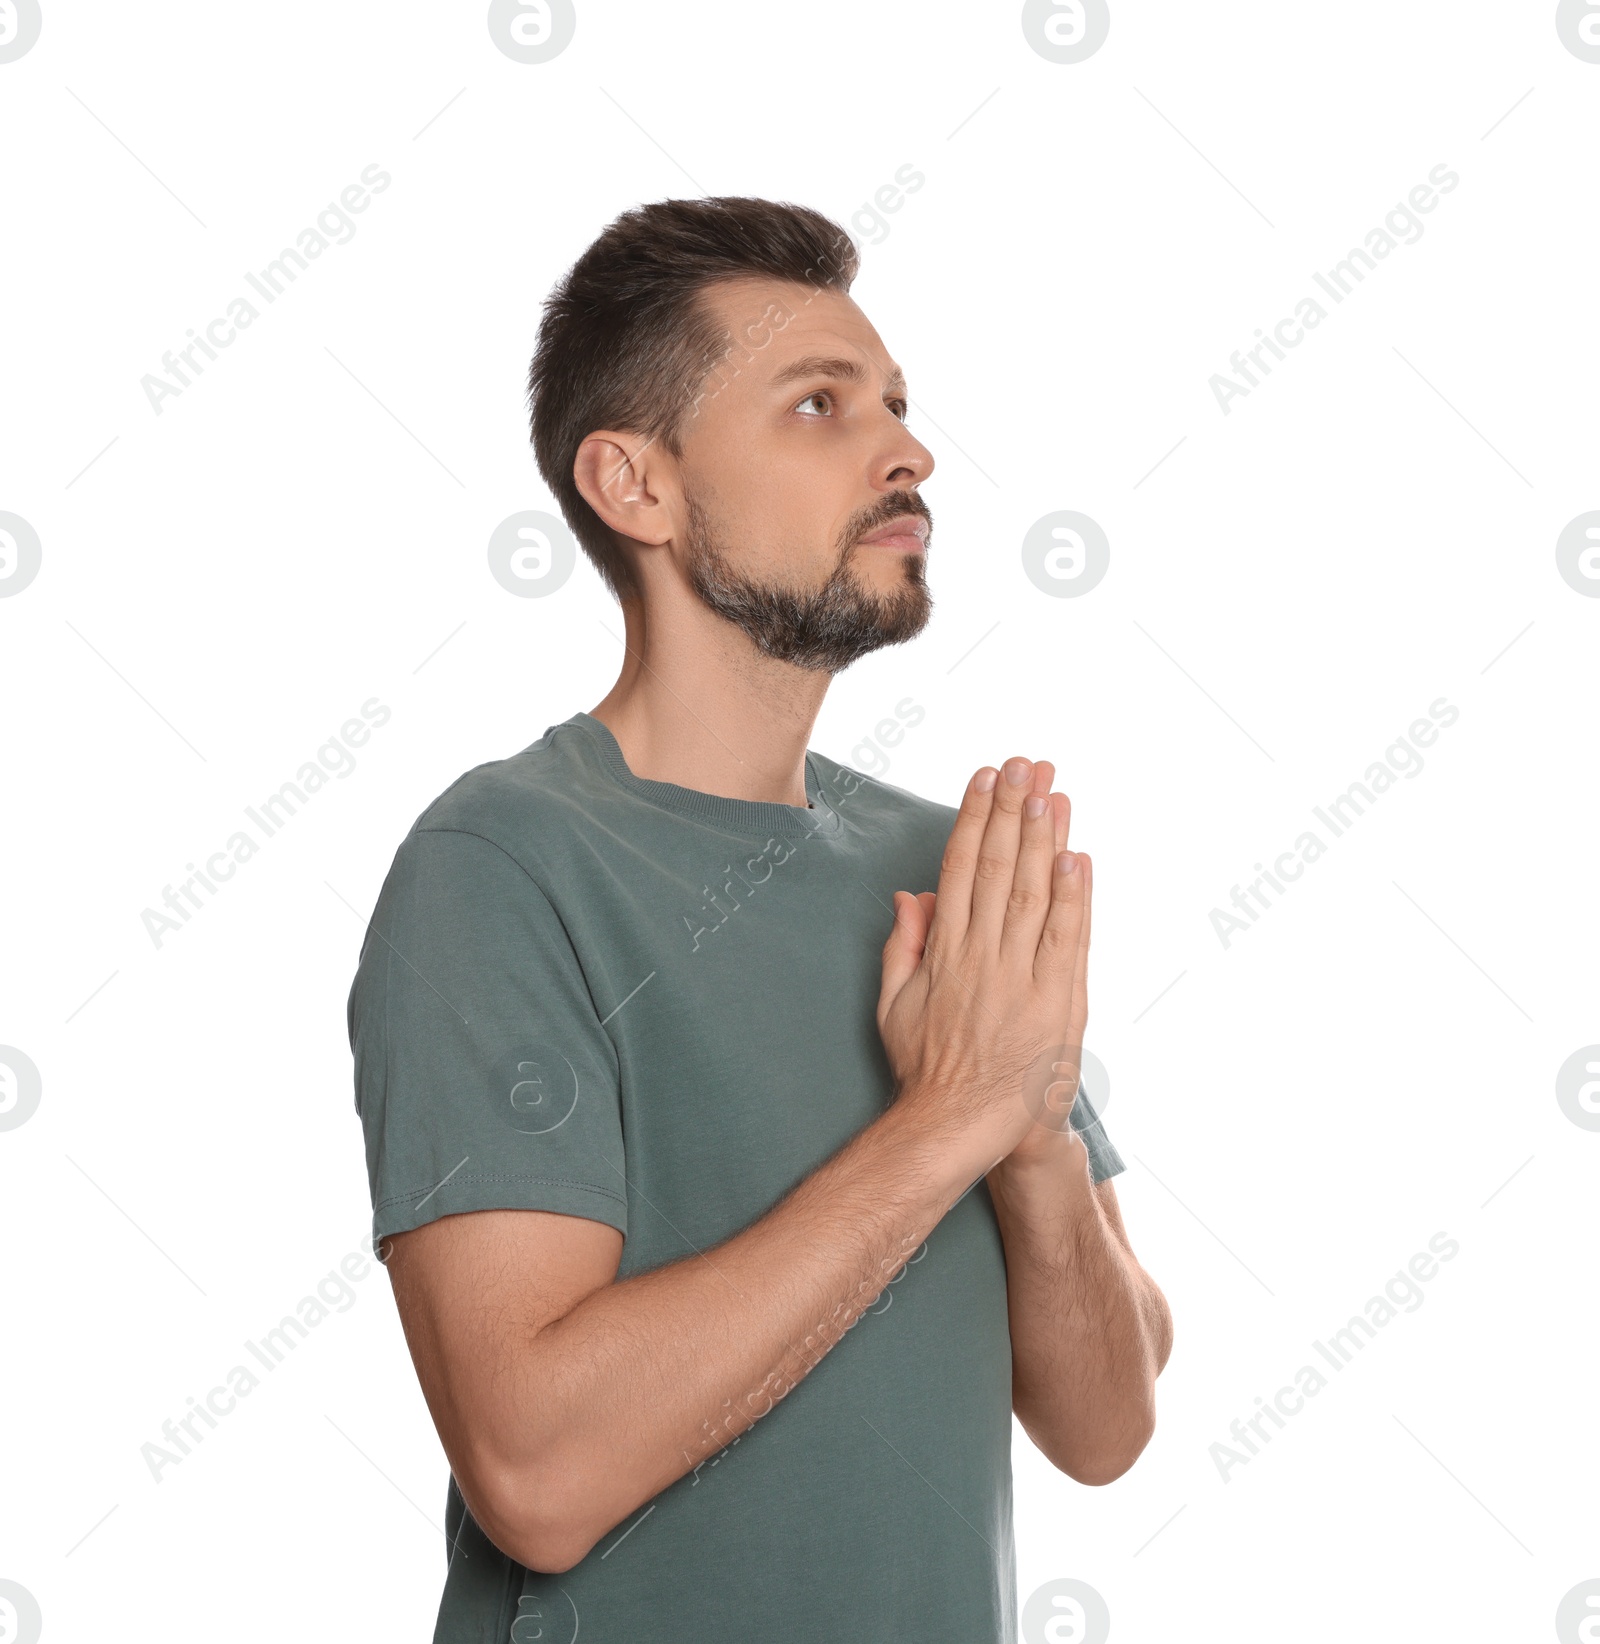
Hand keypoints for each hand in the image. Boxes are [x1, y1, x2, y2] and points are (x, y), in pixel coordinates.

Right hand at [876, 756, 1091, 1181]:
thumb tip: (910, 895)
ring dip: (1044, 838)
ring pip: (1034, 893)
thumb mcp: (894, 1004)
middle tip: (1025, 764)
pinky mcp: (1056, 1001)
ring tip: (1051, 791)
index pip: (961, 868)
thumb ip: (902, 946)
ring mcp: (1021, 977)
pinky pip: (1067, 939)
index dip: (975, 819)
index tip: (986, 778)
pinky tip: (1078, 856)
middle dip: (1012, 811)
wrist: (961, 1124)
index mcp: (944, 951)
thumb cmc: (926, 1068)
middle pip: (999, 868)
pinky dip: (1074, 896)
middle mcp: (981, 955)